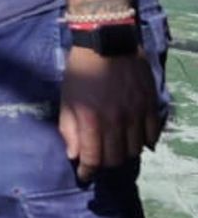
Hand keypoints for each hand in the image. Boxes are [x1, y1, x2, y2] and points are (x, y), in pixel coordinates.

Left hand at [59, 45, 160, 181]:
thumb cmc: (80, 69)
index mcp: (91, 119)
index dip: (87, 171)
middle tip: (99, 159)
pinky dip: (144, 142)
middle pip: (116, 158)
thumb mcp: (67, 97)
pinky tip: (136, 139)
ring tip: (116, 148)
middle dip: (105, 163)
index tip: (84, 176)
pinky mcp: (150, 105)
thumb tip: (74, 155)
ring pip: (135, 149)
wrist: (106, 41)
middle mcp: (116, 121)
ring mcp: (136, 114)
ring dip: (124, 153)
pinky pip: (152, 134)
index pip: (92, 158)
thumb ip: (69, 127)